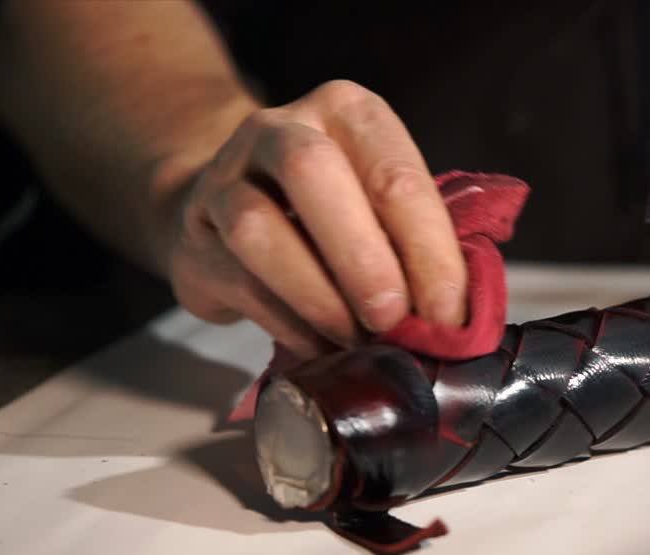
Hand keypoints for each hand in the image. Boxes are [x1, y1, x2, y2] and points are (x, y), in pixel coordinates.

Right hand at [162, 81, 465, 358]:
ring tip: (357, 342)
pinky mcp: (194, 237)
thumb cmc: (335, 214)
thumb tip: (455, 321)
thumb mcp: (381, 207)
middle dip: (362, 258)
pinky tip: (322, 347)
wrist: (230, 214)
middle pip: (312, 174)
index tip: (449, 316)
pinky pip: (242, 283)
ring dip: (319, 297)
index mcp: (347, 112)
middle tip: (394, 320)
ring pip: (259, 229)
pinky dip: (290, 325)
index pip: (394, 174)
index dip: (429, 251)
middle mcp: (280, 130)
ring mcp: (225, 178)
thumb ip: (417, 246)